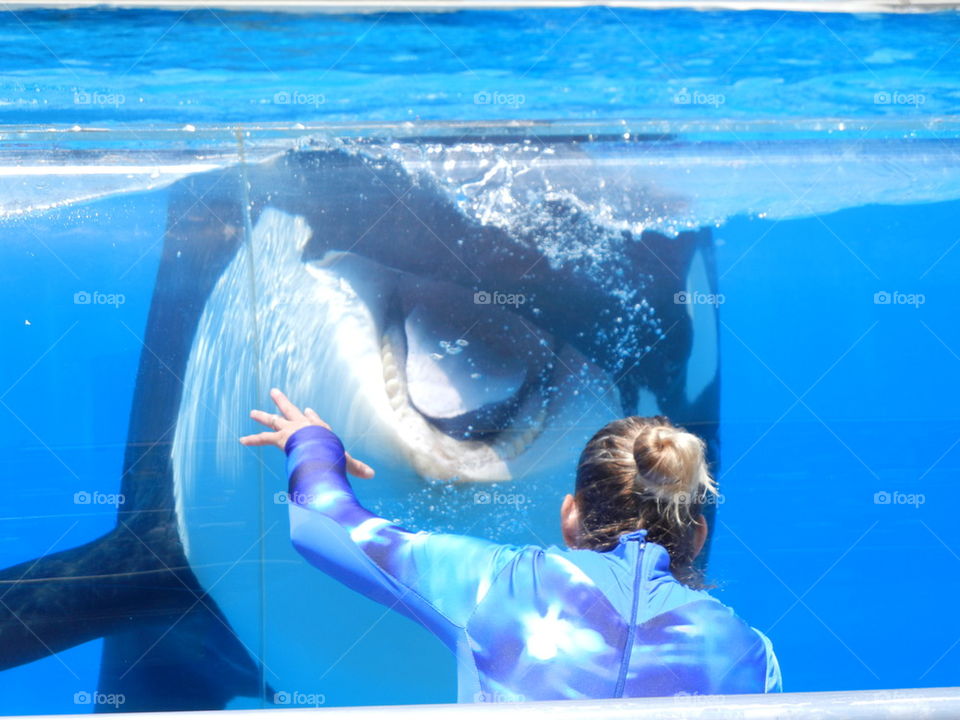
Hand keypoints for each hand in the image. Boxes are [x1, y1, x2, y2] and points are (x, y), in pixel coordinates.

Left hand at [239, 388, 374, 478]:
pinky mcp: (279, 438)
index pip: (314, 420)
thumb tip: (373, 475)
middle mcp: (302, 425)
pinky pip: (263, 438)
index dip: (312, 416)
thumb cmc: (333, 452)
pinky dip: (252, 439)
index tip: (309, 411)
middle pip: (290, 411)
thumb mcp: (346, 460)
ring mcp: (289, 429)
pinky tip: (241, 440)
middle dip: (282, 403)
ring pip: (273, 420)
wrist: (319, 446)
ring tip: (252, 412)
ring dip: (263, 416)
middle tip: (274, 393)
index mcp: (319, 429)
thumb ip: (357, 468)